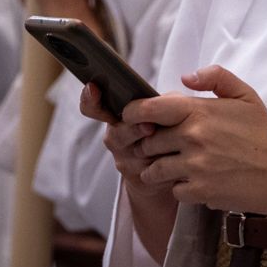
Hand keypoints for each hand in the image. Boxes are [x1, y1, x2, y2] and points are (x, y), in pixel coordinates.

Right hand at [80, 81, 177, 260]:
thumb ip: (158, 102)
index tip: (93, 87)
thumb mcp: (162, 111)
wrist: (169, 169)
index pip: (93, 107)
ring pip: (133, 152)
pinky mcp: (137, 178)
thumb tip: (159, 100)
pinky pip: (148, 171)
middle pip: (117, 132)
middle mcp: (116, 137)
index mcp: (117, 115)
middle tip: (148, 127)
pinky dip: (163, 164)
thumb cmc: (166, 131)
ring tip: (166, 144)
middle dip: (133, 129)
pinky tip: (176, 160)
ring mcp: (124, 159)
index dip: (90, 98)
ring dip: (151, 147)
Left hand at [129, 66, 266, 245]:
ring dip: (158, 170)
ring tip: (170, 167)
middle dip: (150, 145)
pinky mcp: (200, 191)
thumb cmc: (262, 134)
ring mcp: (194, 166)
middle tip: (160, 147)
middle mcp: (192, 137)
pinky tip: (193, 182)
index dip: (133, 113)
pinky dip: (179, 188)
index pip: (148, 109)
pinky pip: (173, 190)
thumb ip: (215, 77)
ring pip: (154, 169)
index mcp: (198, 111)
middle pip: (148, 142)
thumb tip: (184, 77)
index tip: (133, 119)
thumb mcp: (245, 95)